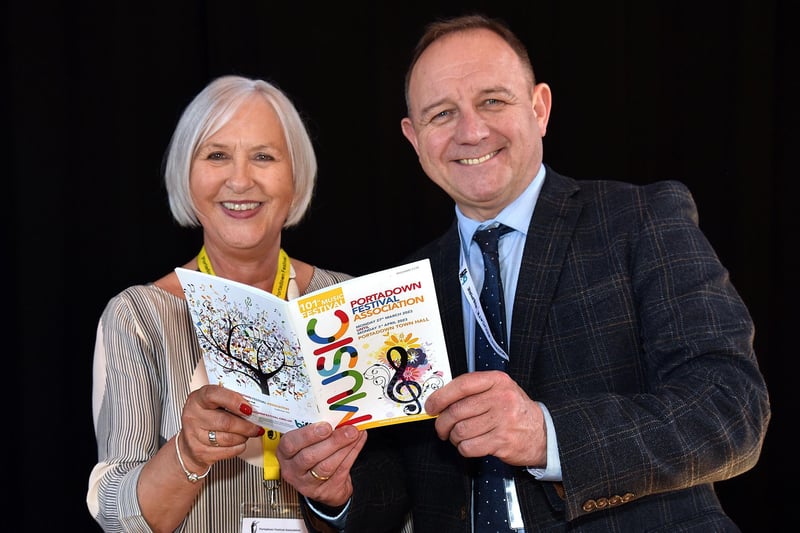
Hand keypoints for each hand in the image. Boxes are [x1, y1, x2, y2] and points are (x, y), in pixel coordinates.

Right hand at [178, 384, 264, 471]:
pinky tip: (239, 443)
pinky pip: (226, 451)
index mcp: (197, 399)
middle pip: (225, 422)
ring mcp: (194, 435)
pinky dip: (238, 448)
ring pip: (228, 439)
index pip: (214, 395)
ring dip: (243, 437)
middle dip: (246, 425)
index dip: (234, 401)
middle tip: (256, 426)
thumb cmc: (206, 418)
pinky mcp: (200, 452)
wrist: (190, 442)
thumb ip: (230, 401)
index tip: (248, 408)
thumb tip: (253, 405)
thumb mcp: (213, 403)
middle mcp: (193, 416)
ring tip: (247, 434)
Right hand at [277, 422, 366, 506]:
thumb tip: (337, 415)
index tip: (326, 426)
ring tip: (355, 434)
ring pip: (327, 466)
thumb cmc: (313, 453)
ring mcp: (307, 483)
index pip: (290, 444)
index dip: (308, 435)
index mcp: (285, 453)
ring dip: (344, 448)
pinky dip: (352, 453)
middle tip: (348, 430)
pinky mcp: (325, 491)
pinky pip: (341, 471)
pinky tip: (358, 441)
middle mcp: (293, 470)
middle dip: (333, 441)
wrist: (322, 482)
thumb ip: (317, 429)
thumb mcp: (306, 441)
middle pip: (310, 457)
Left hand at [425, 370, 546, 467]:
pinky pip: (469, 447)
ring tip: (459, 437)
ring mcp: (502, 420)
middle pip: (456, 411)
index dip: (440, 397)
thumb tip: (440, 400)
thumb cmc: (516, 411)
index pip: (461, 385)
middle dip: (443, 423)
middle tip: (442, 429)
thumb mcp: (500, 390)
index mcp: (497, 381)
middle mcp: (500, 398)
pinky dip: (464, 449)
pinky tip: (470, 445)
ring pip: (460, 431)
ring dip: (454, 438)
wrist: (544, 433)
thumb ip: (474, 391)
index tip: (431, 407)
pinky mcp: (502, 442)